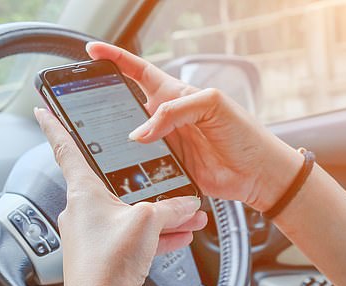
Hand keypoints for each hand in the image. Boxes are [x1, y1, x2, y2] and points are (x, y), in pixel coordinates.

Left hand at [33, 107, 206, 285]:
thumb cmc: (107, 263)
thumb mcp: (148, 222)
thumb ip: (170, 208)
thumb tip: (188, 204)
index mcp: (83, 192)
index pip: (65, 148)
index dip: (56, 126)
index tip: (44, 110)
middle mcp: (82, 211)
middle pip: (117, 187)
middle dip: (150, 188)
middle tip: (172, 185)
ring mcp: (92, 235)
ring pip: (130, 215)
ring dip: (160, 215)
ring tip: (189, 216)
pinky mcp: (103, 257)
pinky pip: (133, 238)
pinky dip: (154, 236)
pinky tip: (180, 237)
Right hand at [87, 42, 301, 211]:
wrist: (258, 173)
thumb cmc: (244, 134)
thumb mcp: (211, 106)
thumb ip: (173, 112)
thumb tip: (140, 133)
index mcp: (176, 95)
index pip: (139, 72)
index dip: (116, 60)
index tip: (93, 53)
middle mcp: (167, 118)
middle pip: (127, 107)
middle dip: (106, 104)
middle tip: (87, 105)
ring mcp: (166, 144)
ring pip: (130, 139)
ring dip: (116, 140)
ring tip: (100, 140)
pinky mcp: (167, 168)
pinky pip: (141, 165)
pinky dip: (130, 166)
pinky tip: (123, 166)